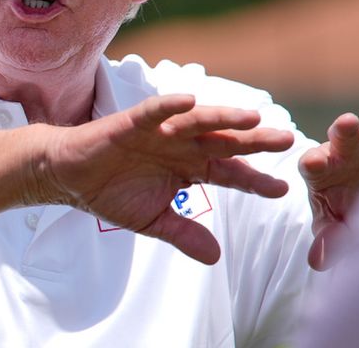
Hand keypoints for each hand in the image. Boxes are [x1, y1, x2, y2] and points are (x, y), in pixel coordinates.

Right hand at [37, 93, 294, 264]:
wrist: (71, 177)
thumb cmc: (112, 193)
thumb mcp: (154, 222)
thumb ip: (184, 234)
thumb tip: (215, 259)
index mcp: (189, 168)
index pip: (230, 173)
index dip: (255, 181)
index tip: (283, 190)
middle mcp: (181, 145)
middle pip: (224, 142)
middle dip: (254, 141)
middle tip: (287, 139)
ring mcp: (160, 132)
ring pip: (198, 123)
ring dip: (224, 118)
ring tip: (251, 117)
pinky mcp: (132, 123)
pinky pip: (154, 112)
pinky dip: (170, 105)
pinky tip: (190, 100)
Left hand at [299, 106, 358, 270]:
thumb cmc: (345, 214)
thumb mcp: (334, 227)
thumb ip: (328, 239)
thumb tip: (317, 262)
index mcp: (321, 170)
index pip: (312, 163)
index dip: (312, 161)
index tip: (313, 162)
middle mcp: (345, 153)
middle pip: (340, 138)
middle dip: (343, 130)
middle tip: (345, 123)